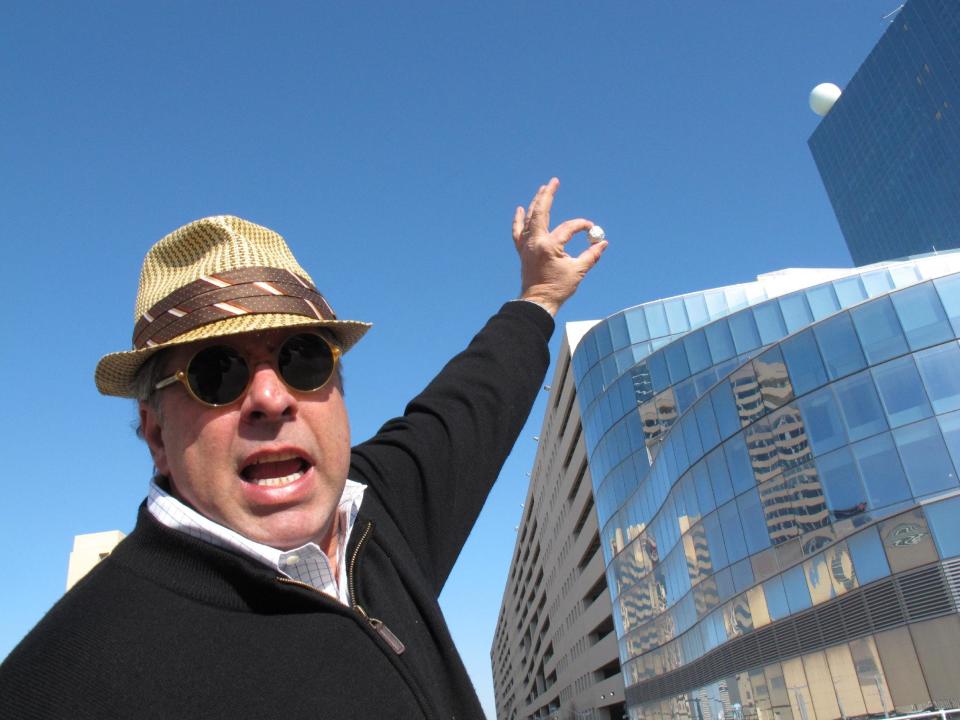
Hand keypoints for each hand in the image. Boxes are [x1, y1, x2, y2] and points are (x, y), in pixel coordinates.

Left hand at [512, 178, 607, 315]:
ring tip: (542, 189)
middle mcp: (535, 242)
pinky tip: (521, 209)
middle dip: (547, 195)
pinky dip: (519, 220)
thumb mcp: (578, 271)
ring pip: (529, 219)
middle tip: (554, 181)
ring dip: (536, 203)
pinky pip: (518, 232)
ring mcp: (526, 246)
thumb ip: (591, 255)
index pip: (567, 228)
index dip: (581, 226)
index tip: (591, 229)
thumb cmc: (558, 288)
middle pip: (540, 212)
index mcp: (549, 246)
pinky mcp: (522, 251)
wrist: (537, 302)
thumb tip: (603, 243)